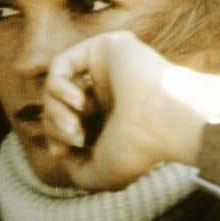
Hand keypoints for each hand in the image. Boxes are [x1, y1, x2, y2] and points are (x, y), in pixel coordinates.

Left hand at [41, 30, 219, 190]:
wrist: (164, 123)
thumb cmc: (138, 150)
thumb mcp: (98, 174)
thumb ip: (74, 168)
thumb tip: (58, 150)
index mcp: (112, 115)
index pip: (67, 120)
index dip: (55, 136)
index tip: (64, 152)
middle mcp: (110, 89)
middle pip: (58, 102)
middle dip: (55, 125)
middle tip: (75, 139)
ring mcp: (108, 67)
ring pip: (57, 84)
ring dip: (56, 111)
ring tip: (75, 126)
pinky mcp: (107, 46)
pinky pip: (61, 63)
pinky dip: (58, 88)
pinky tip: (79, 103)